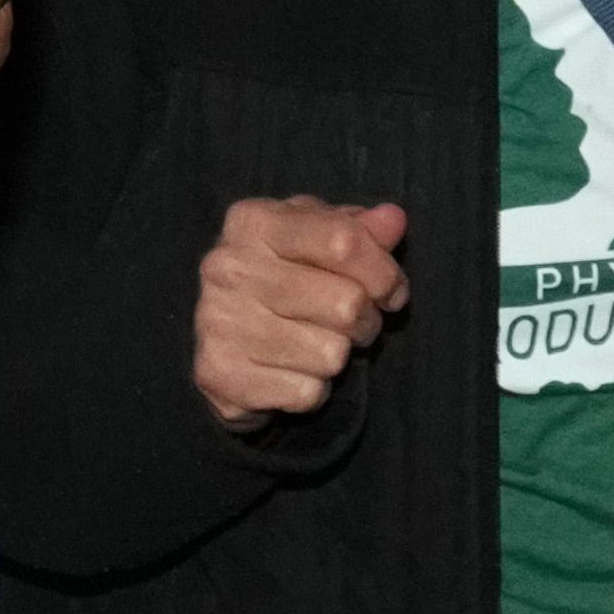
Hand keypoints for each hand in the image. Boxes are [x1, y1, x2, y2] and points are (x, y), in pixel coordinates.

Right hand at [194, 194, 410, 426]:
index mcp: (254, 223)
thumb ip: (360, 229)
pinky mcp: (221, 376)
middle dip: (366, 320)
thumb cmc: (285, 279)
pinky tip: (292, 372)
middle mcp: (229, 268)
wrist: (223, 342)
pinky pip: (307, 393)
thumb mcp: (319, 240)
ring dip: (339, 357)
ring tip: (318, 345)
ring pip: (332, 354)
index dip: (383, 272)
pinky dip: (313, 390)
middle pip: (346, 303)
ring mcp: (220, 323)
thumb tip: (393, 220)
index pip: (343, 241)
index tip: (391, 290)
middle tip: (353, 323)